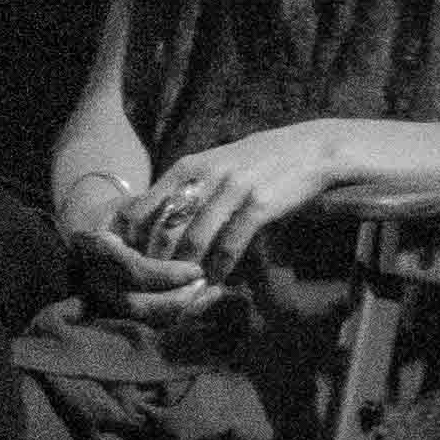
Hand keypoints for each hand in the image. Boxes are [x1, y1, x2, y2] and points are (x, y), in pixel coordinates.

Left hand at [125, 122, 357, 287]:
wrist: (309, 149)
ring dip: (186, 271)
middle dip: (155, 264)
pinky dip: (220, 268)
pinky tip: (217, 281)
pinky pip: (230, 244)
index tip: (129, 266)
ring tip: (183, 290)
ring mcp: (230, 190)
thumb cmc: (254, 163)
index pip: (139, 209)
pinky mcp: (259, 205)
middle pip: (162, 230)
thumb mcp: (211, 166)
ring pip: (193, 240)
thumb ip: (182, 191)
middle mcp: (201, 177)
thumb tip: (151, 226)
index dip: (129, 243)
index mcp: (184, 169)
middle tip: (154, 287)